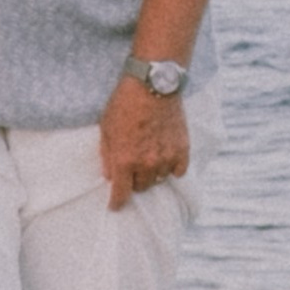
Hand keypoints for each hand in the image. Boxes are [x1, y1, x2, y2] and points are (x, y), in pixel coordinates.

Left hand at [100, 77, 187, 211]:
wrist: (153, 84)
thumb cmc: (125, 103)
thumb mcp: (106, 128)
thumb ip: (107, 155)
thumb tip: (110, 175)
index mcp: (125, 160)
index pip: (121, 194)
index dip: (116, 203)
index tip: (115, 206)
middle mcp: (146, 164)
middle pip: (141, 187)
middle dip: (134, 181)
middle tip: (133, 167)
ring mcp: (166, 158)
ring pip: (159, 180)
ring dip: (152, 173)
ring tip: (149, 157)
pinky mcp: (182, 150)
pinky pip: (178, 171)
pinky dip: (172, 168)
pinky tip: (166, 157)